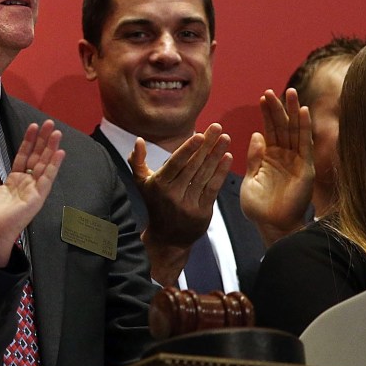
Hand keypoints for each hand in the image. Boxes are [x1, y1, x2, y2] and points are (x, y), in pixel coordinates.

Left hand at [0, 120, 62, 266]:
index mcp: (14, 181)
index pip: (24, 157)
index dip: (29, 142)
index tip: (34, 127)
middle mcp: (26, 184)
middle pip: (37, 158)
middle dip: (43, 141)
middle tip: (50, 123)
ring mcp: (33, 191)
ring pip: (44, 165)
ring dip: (51, 149)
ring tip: (56, 133)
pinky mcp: (37, 198)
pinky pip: (47, 179)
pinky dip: (53, 166)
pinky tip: (59, 153)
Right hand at [134, 124, 230, 286]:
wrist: (167, 238)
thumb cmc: (155, 204)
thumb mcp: (141, 183)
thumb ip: (138, 161)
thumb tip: (138, 140)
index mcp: (159, 185)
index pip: (176, 164)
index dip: (188, 149)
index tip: (199, 135)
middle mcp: (173, 194)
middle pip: (193, 166)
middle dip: (207, 145)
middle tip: (218, 128)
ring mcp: (189, 204)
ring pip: (205, 175)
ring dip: (217, 155)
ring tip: (226, 139)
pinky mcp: (202, 212)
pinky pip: (213, 188)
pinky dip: (221, 173)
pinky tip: (227, 158)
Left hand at [240, 88, 313, 245]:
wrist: (270, 226)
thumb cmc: (258, 208)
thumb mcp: (249, 179)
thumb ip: (253, 157)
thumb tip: (256, 135)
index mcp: (269, 158)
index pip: (269, 130)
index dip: (267, 113)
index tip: (263, 96)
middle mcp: (285, 157)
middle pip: (283, 127)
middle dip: (279, 108)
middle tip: (274, 90)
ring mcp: (296, 162)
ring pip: (295, 132)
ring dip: (293, 112)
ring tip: (291, 93)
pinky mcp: (305, 169)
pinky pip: (305, 145)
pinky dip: (305, 128)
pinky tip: (303, 112)